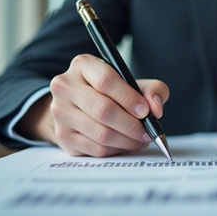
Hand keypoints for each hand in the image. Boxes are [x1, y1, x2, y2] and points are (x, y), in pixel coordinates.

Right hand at [17, 54, 168, 156]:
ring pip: (101, 133)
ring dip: (127, 141)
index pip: (106, 80)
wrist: (77, 105)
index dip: (129, 98)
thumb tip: (155, 108)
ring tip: (140, 139)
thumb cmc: (108, 92)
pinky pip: (96, 149)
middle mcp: (65, 86)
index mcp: (83, 65)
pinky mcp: (63, 136)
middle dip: (132, 125)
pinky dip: (116, 150)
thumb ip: (152, 89)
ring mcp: (60, 112)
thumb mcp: (131, 82)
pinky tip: (125, 144)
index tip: (145, 111)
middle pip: (103, 110)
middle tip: (147, 132)